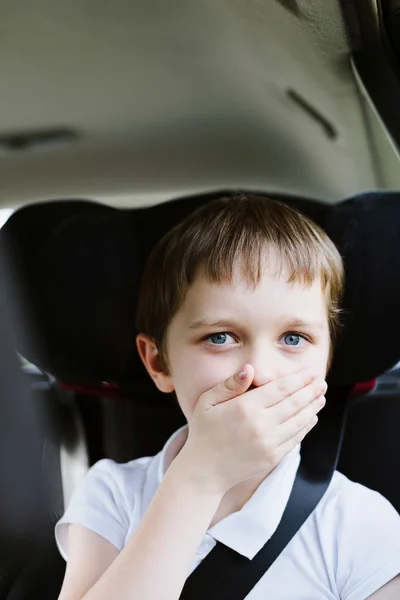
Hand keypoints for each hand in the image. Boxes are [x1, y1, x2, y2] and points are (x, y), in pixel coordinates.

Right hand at [179, 365, 326, 495]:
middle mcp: (261, 425)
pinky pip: (295, 438)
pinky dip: (306, 426)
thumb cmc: (204, 431)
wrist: (205, 471)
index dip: (299, 379)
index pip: (280, 388)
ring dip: (312, 407)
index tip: (311, 372)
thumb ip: (230, 384)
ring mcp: (269, 443)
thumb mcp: (207, 402)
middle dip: (311, 391)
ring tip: (321, 396)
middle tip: (321, 381)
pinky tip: (311, 417)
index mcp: (245, 408)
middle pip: (294, 403)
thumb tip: (250, 369)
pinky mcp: (273, 457)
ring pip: (299, 421)